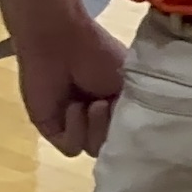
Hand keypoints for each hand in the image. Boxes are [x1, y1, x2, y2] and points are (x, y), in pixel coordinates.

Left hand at [16, 14, 126, 156]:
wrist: (61, 43)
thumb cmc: (100, 55)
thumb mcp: (130, 83)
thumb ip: (134, 111)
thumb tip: (139, 134)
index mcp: (119, 105)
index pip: (130, 132)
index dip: (133, 130)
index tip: (135, 120)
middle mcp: (98, 118)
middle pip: (112, 144)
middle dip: (113, 129)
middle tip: (110, 105)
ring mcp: (75, 124)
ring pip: (93, 149)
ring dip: (96, 129)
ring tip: (93, 105)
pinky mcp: (52, 129)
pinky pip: (70, 147)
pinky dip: (75, 130)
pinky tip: (73, 108)